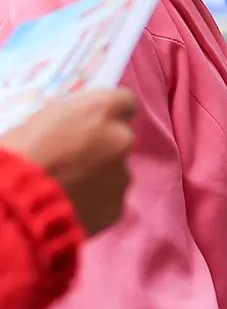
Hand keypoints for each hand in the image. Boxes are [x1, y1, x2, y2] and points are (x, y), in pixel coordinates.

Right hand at [3, 90, 135, 236]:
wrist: (20, 202)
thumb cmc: (21, 153)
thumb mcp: (43, 119)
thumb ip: (73, 119)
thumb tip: (78, 126)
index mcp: (102, 110)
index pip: (124, 101)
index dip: (108, 113)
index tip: (95, 122)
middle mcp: (121, 139)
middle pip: (120, 139)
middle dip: (103, 147)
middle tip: (76, 160)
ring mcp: (122, 175)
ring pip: (117, 171)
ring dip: (100, 176)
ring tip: (71, 187)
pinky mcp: (116, 207)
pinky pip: (109, 200)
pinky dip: (96, 202)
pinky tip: (74, 206)